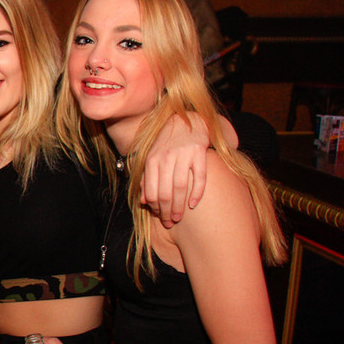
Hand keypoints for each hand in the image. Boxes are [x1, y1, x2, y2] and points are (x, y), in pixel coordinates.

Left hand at [141, 113, 208, 227]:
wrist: (185, 121)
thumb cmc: (166, 144)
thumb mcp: (152, 159)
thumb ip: (146, 179)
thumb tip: (144, 201)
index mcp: (152, 160)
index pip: (151, 191)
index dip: (154, 207)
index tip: (158, 216)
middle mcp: (166, 158)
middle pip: (166, 192)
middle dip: (166, 211)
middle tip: (169, 223)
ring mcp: (183, 155)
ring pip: (181, 187)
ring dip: (179, 207)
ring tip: (178, 218)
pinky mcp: (199, 153)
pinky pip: (199, 177)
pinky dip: (197, 193)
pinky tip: (193, 204)